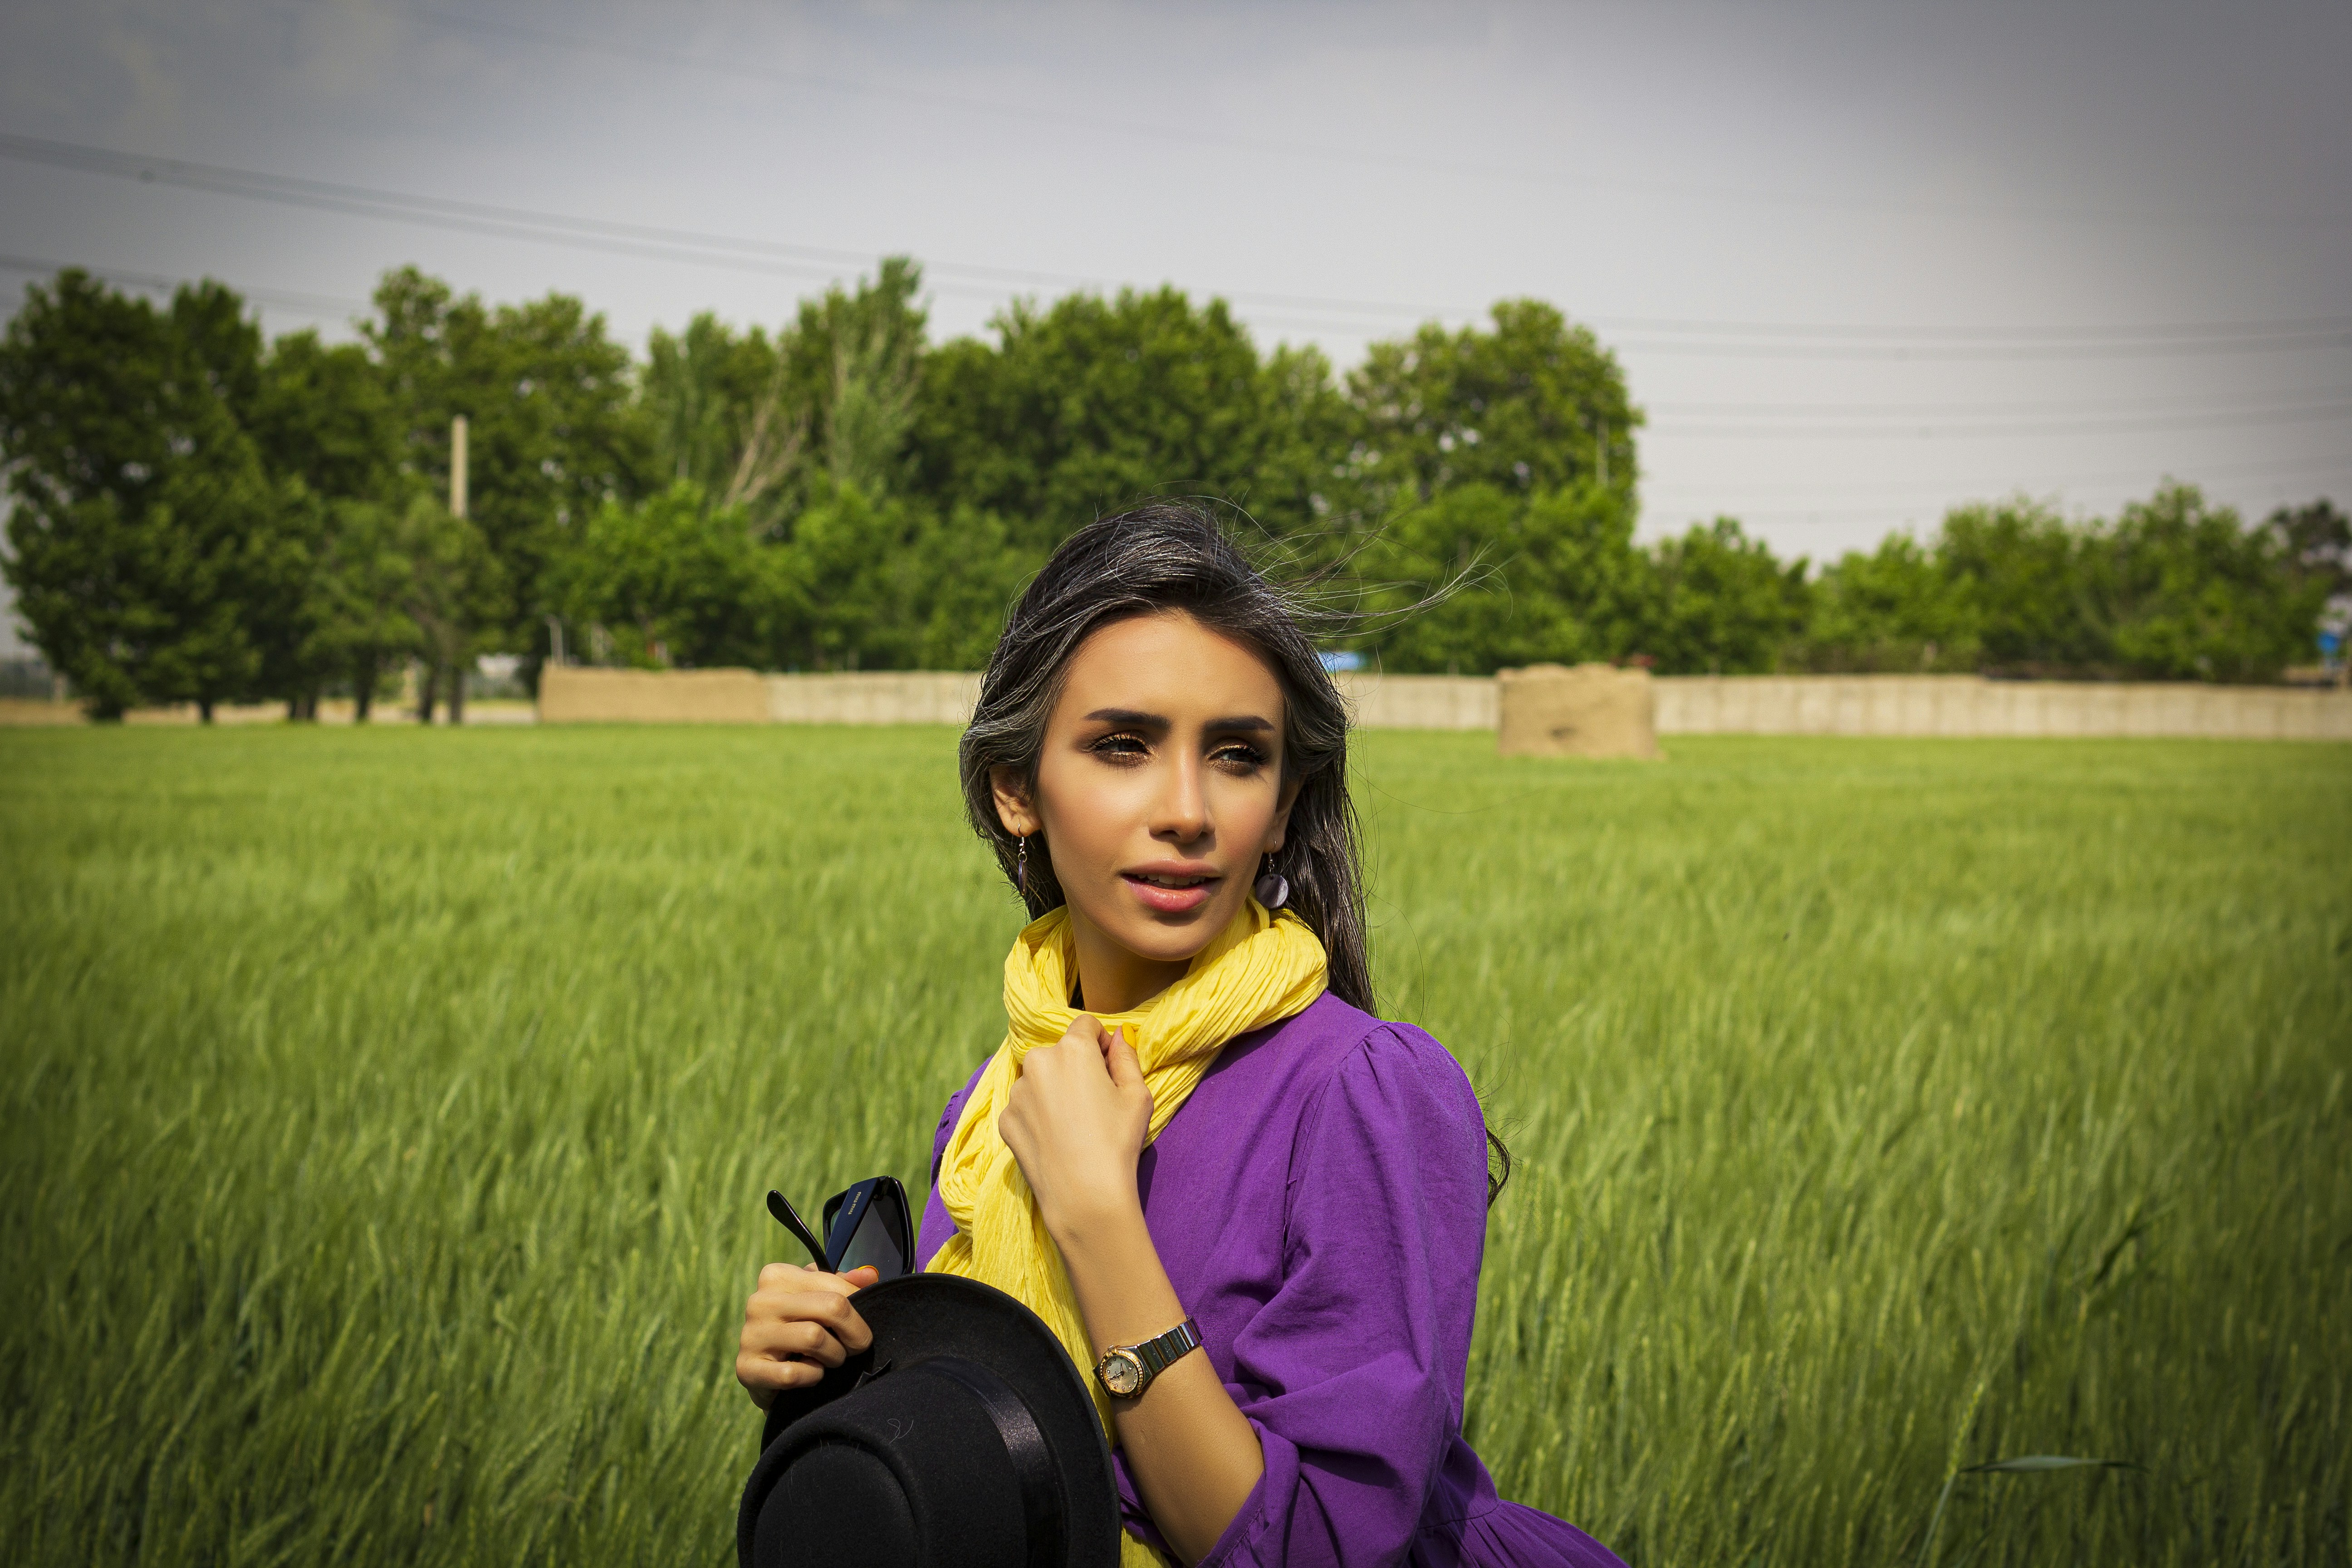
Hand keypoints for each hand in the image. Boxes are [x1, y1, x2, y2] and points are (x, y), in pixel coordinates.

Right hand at [735, 1262, 878, 1408]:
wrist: (767, 1376)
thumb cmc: (800, 1329)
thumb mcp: (820, 1300)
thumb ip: (846, 1285)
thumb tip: (870, 1274)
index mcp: (777, 1276)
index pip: (837, 1285)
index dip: (861, 1308)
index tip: (863, 1326)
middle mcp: (760, 1301)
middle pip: (832, 1307)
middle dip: (854, 1334)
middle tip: (855, 1347)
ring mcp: (750, 1335)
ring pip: (815, 1338)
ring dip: (834, 1356)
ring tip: (829, 1360)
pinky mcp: (747, 1368)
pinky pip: (794, 1373)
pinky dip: (811, 1377)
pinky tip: (809, 1374)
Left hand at [998, 1015, 1153, 1240]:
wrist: (1084, 1196)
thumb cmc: (1117, 1143)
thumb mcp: (1137, 1095)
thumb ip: (1126, 1057)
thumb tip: (1117, 1035)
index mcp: (1073, 1049)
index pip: (1086, 1024)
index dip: (1100, 1043)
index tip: (1108, 1068)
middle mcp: (1038, 1062)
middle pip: (1060, 1052)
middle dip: (1075, 1067)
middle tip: (1092, 1102)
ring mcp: (1017, 1092)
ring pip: (1039, 1078)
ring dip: (1053, 1089)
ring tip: (1072, 1125)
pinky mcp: (1005, 1119)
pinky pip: (1024, 1106)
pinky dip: (1037, 1115)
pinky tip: (1055, 1139)